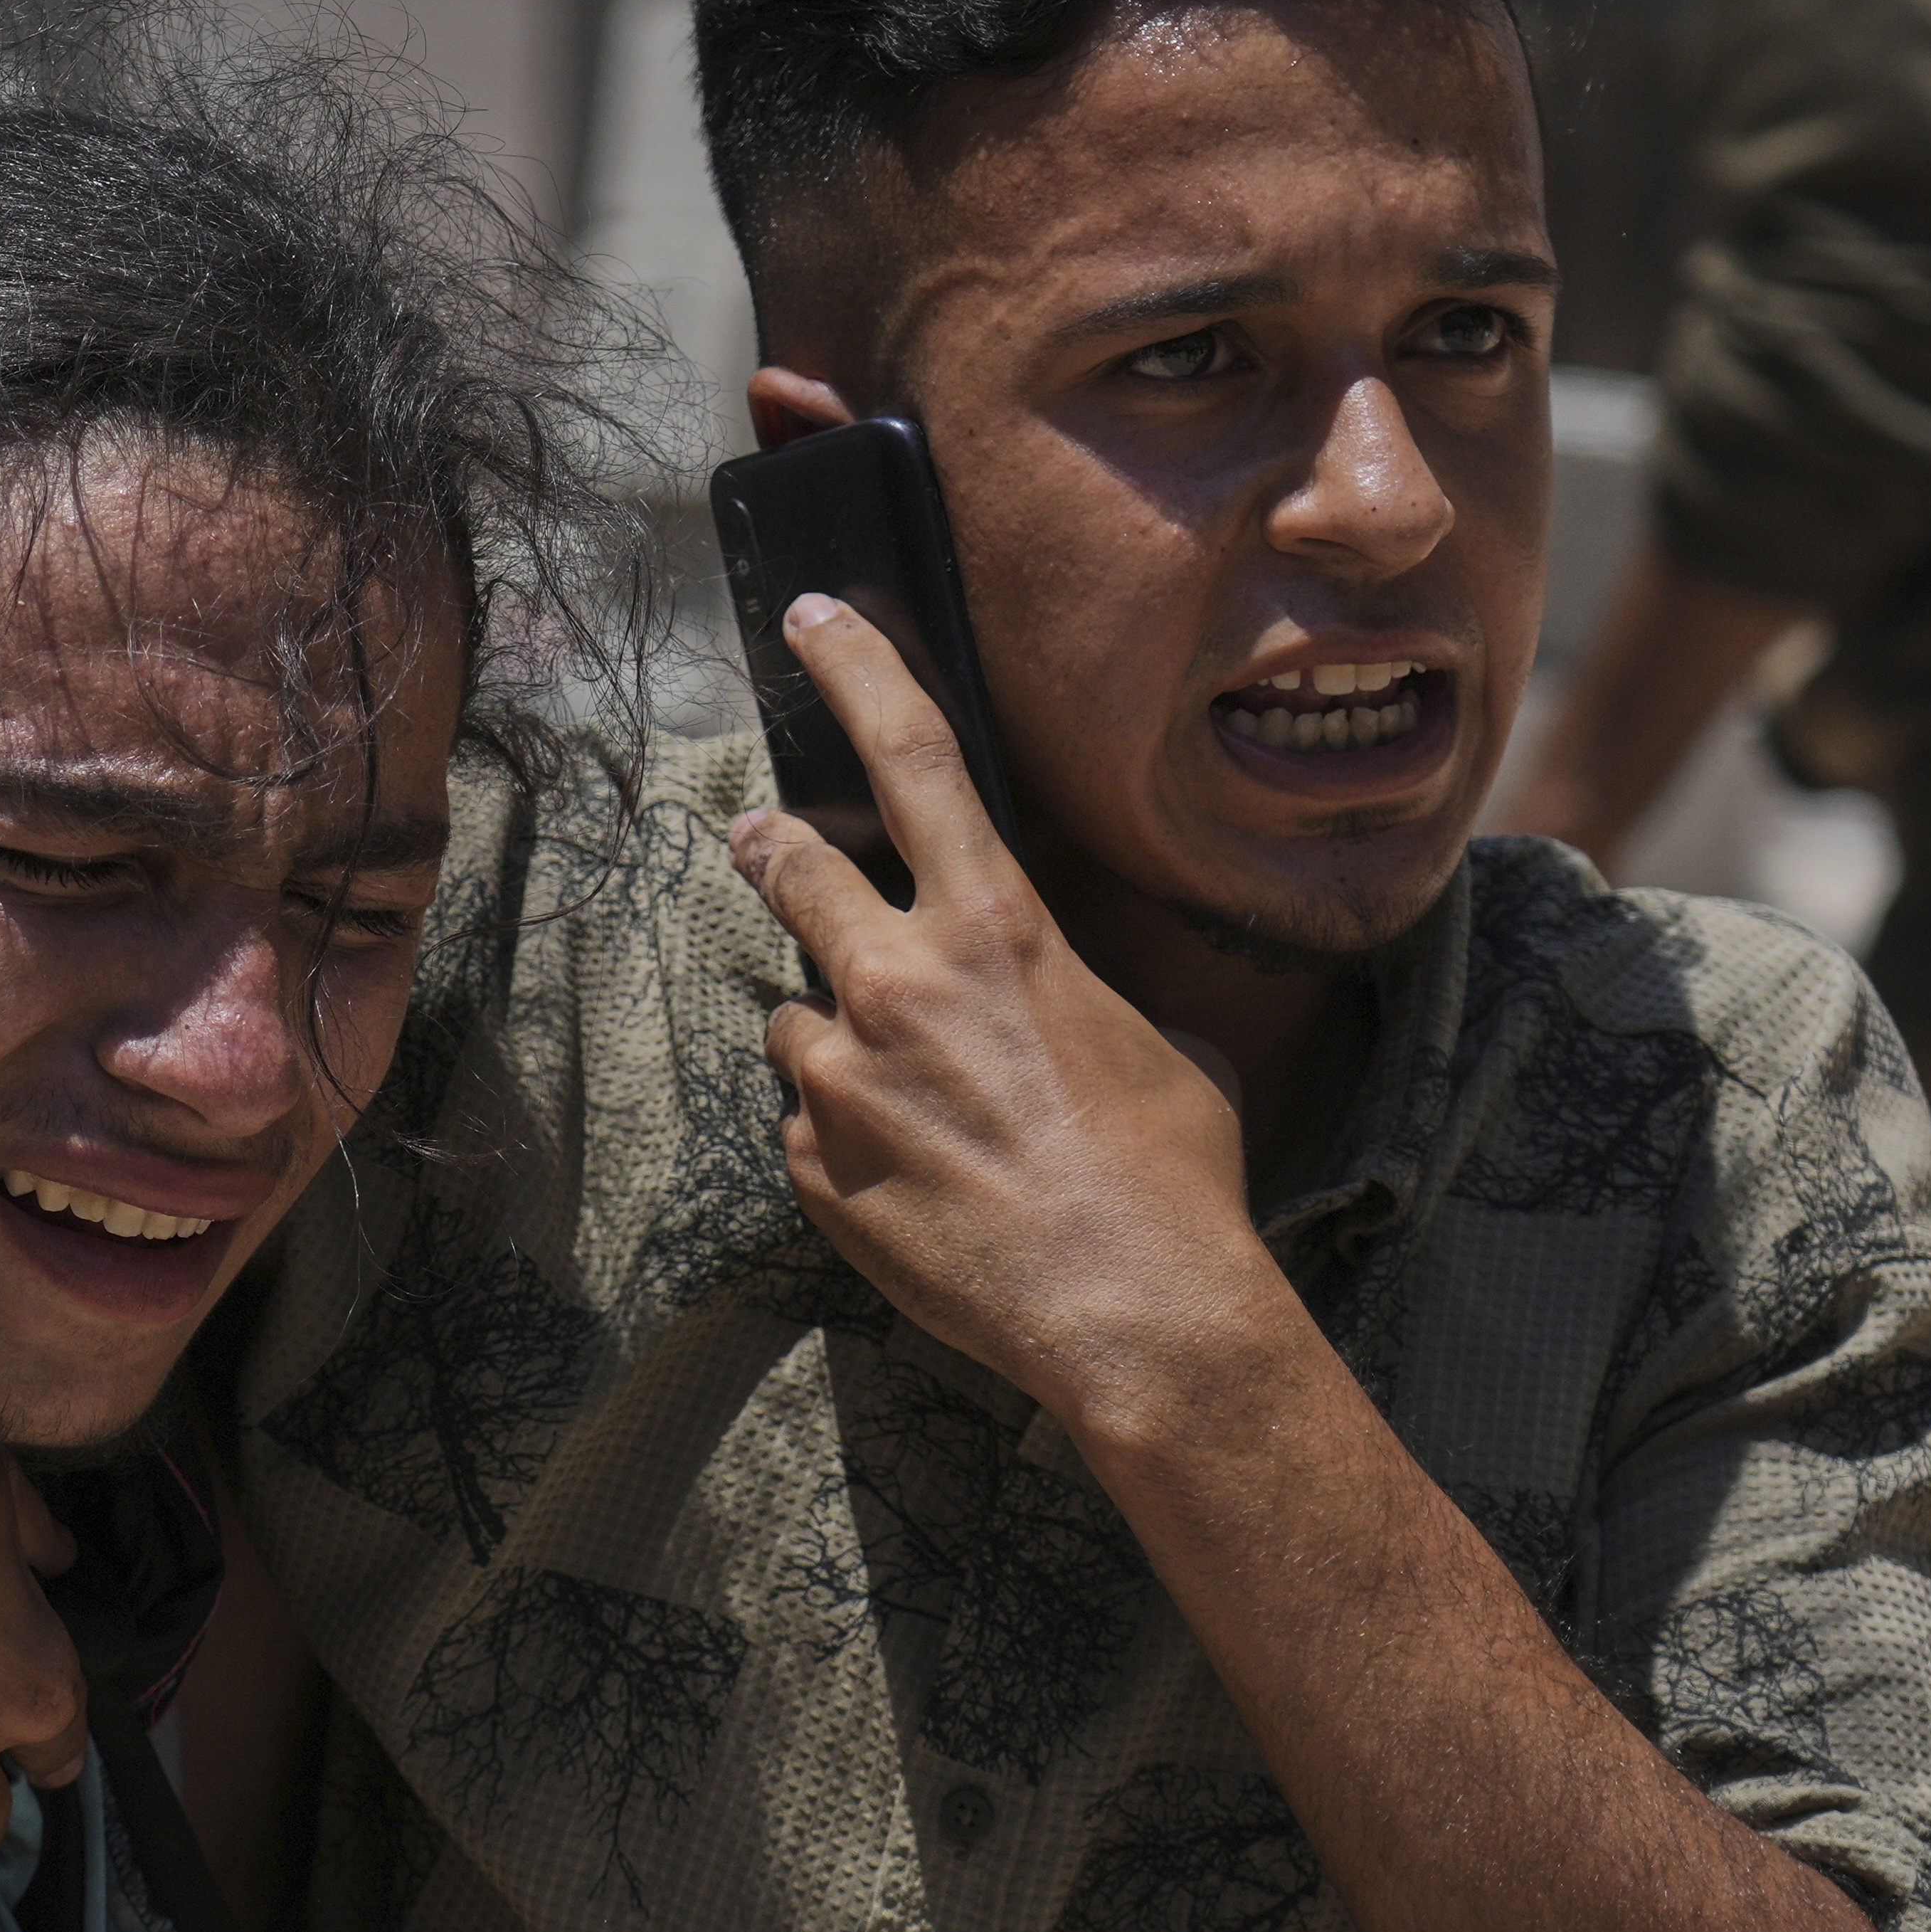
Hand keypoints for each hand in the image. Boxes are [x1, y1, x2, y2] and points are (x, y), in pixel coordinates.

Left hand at [722, 596, 1266, 1420]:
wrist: (1134, 1309)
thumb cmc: (1172, 1174)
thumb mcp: (1160, 1043)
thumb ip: (1081, 995)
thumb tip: (1065, 1009)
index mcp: (995, 930)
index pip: (913, 756)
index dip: (857, 673)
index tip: (814, 622)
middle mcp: (897, 986)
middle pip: (792, 869)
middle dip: (771, 848)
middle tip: (759, 841)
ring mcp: (841, 1081)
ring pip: (796, 1018)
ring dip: (835, 1038)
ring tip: (918, 1103)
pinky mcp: (813, 1168)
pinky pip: (809, 1125)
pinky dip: (846, 1137)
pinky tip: (918, 1179)